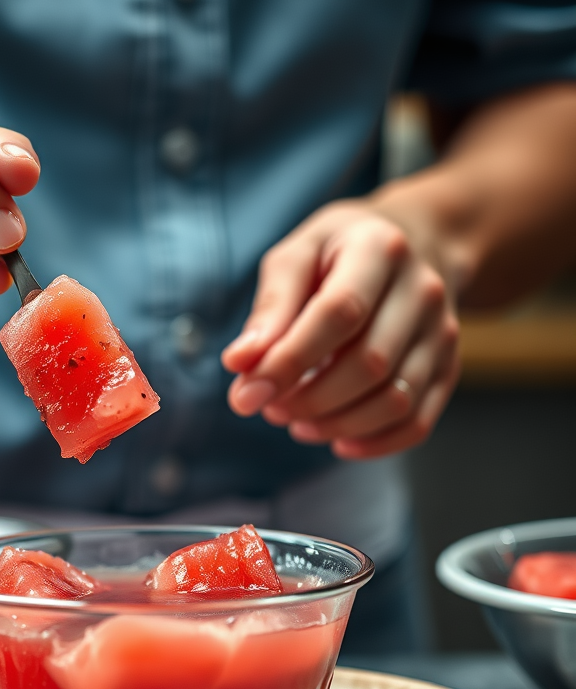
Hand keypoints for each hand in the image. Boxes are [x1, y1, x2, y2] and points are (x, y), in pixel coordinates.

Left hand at [221, 201, 460, 458]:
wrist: (415, 245)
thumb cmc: (337, 255)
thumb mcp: (295, 258)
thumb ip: (269, 309)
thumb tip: (239, 363)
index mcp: (379, 250)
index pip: (338, 314)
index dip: (290, 361)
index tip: (247, 394)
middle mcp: (423, 290)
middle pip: (370, 364)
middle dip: (309, 399)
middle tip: (269, 407)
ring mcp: (443, 332)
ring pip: (395, 400)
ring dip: (336, 425)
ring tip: (295, 420)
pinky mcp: (449, 367)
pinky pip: (417, 421)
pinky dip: (373, 443)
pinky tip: (336, 440)